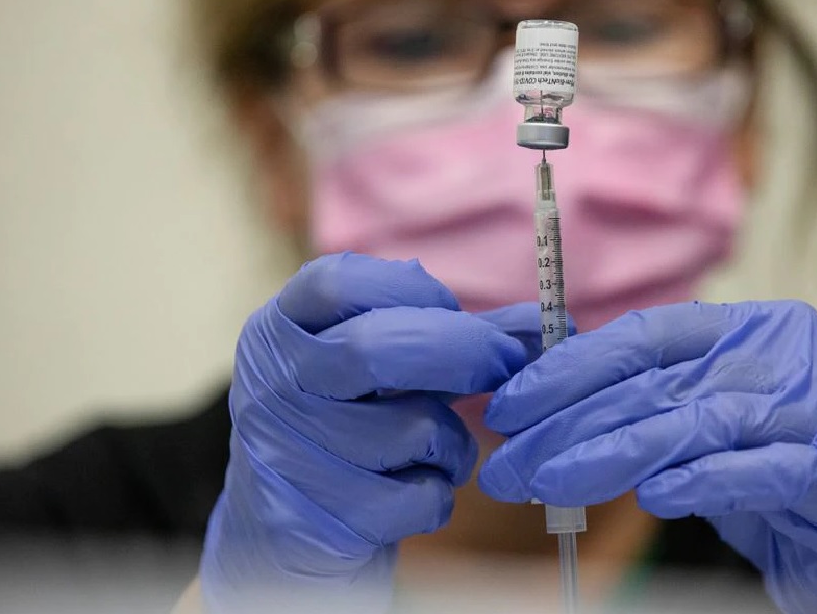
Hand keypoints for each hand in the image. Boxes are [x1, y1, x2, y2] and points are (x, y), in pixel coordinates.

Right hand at [200, 253, 533, 612]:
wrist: (289, 534)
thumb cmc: (353, 430)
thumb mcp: (392, 372)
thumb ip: (461, 337)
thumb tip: (547, 324)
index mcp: (279, 330)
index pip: (341, 282)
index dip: (414, 291)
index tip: (453, 312)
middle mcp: (269, 383)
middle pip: (377, 348)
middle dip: (464, 353)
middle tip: (502, 368)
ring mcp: (281, 453)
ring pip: (412, 429)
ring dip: (454, 443)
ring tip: (440, 450)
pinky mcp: (308, 521)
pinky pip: (415, 498)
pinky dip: (437, 495)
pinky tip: (415, 492)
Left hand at [479, 301, 816, 612]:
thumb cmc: (775, 465)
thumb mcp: (702, 420)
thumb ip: (644, 404)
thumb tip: (542, 411)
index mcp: (739, 329)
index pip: (639, 338)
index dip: (566, 369)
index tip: (508, 406)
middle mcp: (775, 353)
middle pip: (652, 384)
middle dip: (566, 424)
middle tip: (509, 463)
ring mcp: (812, 405)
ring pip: (693, 422)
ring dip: (610, 454)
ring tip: (550, 482)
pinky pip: (760, 469)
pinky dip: (702, 481)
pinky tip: (654, 498)